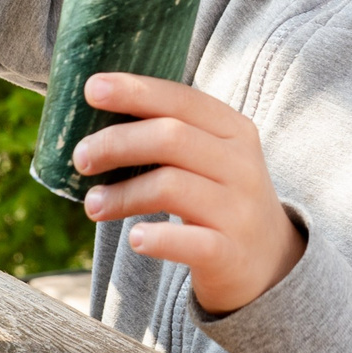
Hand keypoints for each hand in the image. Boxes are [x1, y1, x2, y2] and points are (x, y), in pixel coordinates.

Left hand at [75, 73, 304, 314]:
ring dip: (121, 194)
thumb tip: (95, 123)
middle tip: (81, 159)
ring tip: (92, 206)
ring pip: (171, 186)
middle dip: (116, 143)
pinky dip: (157, 237)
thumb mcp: (212, 159)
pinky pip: (189, 241)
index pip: (182, 99)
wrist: (270, 263)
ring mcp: (239, 210)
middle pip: (171, 138)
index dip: (136, 90)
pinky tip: (135, 238)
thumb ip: (171, 136)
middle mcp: (241, 165)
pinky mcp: (230, 253)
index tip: (91, 89)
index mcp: (234, 131)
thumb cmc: (221, 200)